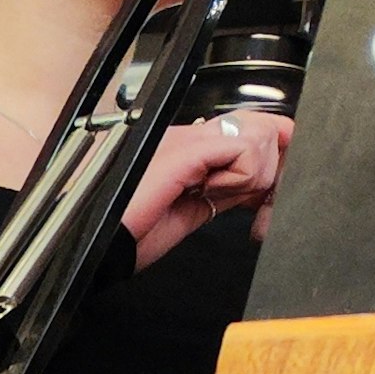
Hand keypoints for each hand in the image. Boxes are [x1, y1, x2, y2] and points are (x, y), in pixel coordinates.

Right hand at [119, 109, 290, 268]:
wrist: (101, 247)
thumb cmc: (131, 235)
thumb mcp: (192, 211)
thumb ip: (223, 190)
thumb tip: (255, 183)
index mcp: (186, 148)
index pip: (249, 131)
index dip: (269, 159)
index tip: (264, 198)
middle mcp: (188, 135)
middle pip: (263, 126)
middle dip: (273, 168)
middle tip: (257, 205)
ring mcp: (188, 138)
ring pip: (261, 137)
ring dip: (253, 177)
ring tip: (217, 197)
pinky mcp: (189, 148)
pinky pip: (246, 150)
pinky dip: (241, 178)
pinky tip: (210, 193)